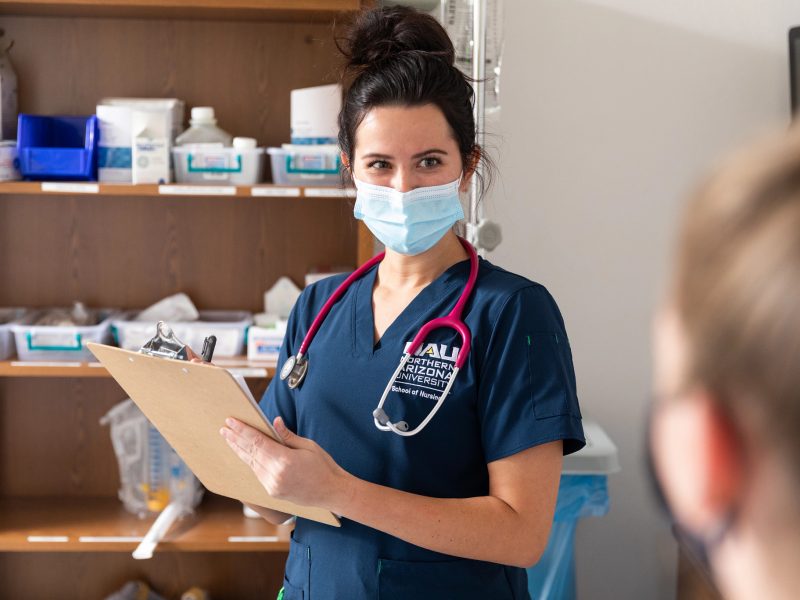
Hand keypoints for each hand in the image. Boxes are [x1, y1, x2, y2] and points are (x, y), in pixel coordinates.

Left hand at [220, 416, 351, 510]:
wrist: (331, 492)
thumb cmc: (323, 466)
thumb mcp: (308, 446)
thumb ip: (287, 435)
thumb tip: (273, 421)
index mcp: (284, 461)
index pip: (257, 442)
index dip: (243, 430)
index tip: (231, 421)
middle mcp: (275, 475)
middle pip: (250, 453)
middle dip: (235, 439)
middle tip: (224, 428)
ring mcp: (272, 486)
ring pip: (251, 464)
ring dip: (239, 450)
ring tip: (229, 439)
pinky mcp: (272, 492)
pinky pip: (257, 473)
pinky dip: (249, 461)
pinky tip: (243, 453)